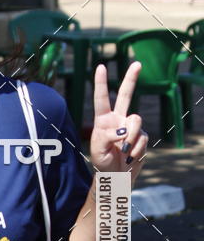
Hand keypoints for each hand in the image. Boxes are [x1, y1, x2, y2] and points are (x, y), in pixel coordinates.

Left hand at [90, 62, 147, 182]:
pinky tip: (129, 158)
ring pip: (136, 121)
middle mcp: (118, 120)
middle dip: (131, 79)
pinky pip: (142, 139)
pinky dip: (135, 150)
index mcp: (103, 120)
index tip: (101, 67)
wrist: (115, 176)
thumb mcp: (98, 149)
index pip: (102, 99)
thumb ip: (107, 137)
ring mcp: (131, 127)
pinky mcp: (141, 137)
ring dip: (131, 137)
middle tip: (137, 63)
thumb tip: (123, 131)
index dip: (101, 83)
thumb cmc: (102, 162)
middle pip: (126, 95)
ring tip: (124, 151)